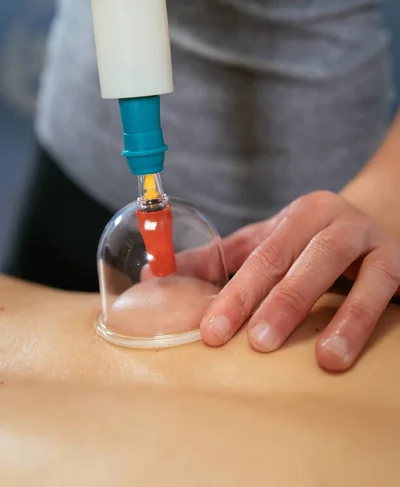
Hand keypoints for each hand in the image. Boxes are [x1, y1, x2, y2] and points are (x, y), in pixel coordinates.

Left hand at [200, 190, 399, 371]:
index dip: (238, 293)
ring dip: (336, 315)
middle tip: (256, 342)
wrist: (381, 218)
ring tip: (324, 358)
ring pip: (350, 273)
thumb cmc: (315, 242)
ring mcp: (370, 240)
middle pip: (300, 259)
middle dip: (275, 302)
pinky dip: (365, 319)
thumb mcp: (272, 242)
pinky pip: (383, 290)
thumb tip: (159, 277)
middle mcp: (335, 221)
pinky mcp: (398, 263)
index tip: (213, 331)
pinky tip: (346, 351)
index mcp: (300, 215)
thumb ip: (221, 260)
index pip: (263, 255)